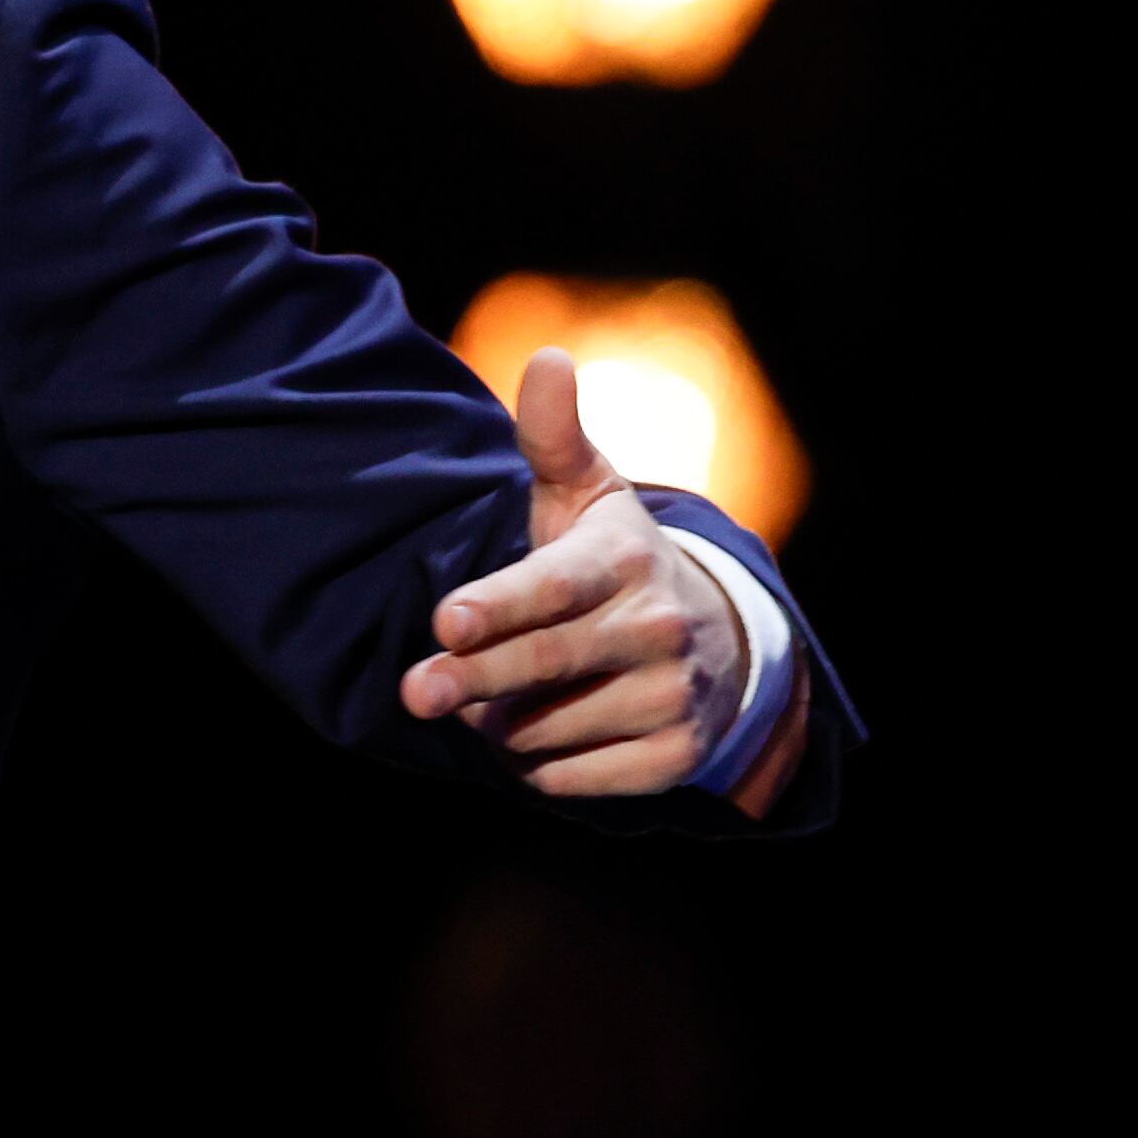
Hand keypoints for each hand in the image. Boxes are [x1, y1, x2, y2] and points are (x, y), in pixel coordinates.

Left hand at [400, 348, 747, 795]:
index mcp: (624, 560)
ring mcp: (672, 698)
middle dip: (470, 681)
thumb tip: (548, 358)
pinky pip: (571, 779)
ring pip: (546, 730)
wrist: (720, 643)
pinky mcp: (674, 759)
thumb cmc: (615, 561)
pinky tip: (537, 736)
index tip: (446, 622)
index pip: (553, 587)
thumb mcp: (588, 493)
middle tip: (416, 692)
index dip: (499, 607)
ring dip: (497, 726)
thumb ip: (552, 435)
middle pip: (540, 664)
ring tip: (490, 699)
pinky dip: (535, 767)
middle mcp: (657, 629)